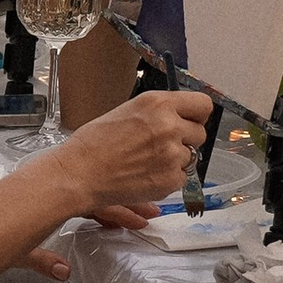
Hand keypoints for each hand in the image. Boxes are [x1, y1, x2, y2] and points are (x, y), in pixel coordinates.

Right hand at [49, 86, 213, 230]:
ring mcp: (171, 154)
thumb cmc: (94, 142)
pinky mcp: (170, 179)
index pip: (202, 105)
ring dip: (175, 160)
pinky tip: (146, 174)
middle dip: (186, 139)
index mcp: (159, 103)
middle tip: (163, 145)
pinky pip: (181, 178)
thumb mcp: (128, 110)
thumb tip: (180, 116)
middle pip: (200, 133)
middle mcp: (169, 126)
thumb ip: (158, 112)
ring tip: (147, 161)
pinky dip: (168, 179)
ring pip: (190, 157)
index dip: (196, 115)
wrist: (80, 172)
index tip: (190, 120)